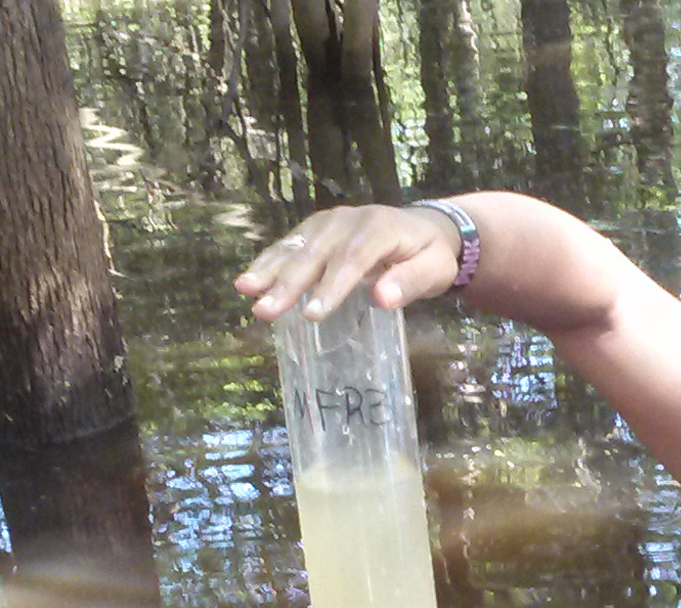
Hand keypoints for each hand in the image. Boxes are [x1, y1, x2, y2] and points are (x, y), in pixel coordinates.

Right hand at [234, 205, 462, 321]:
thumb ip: (412, 282)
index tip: (313, 314)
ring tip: (245, 291)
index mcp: (379, 228)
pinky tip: (249, 281)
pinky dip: (269, 261)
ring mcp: (329, 222)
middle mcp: (348, 220)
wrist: (425, 228)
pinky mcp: (316, 229)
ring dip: (268, 269)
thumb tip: (383, 298)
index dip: (331, 286)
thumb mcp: (435, 270)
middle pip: (316, 252)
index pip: (352, 258)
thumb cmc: (431, 256)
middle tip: (265, 310)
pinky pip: (290, 244)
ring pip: (296, 245)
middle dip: (288, 283)